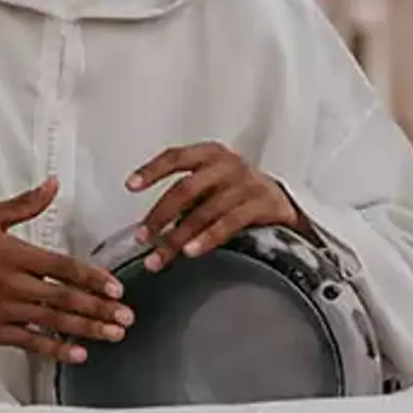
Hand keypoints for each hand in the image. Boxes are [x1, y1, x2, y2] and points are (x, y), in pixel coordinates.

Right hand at [0, 178, 133, 364]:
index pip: (62, 267)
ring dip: (86, 329)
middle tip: (126, 317)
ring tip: (113, 335)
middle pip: (64, 298)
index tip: (114, 288)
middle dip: (99, 308)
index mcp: (12, 253)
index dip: (92, 279)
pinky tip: (77, 354)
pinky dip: (54, 349)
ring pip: (52, 321)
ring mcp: (2, 310)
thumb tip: (52, 185)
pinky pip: (29, 342)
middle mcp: (10, 284)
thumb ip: (23, 204)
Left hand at [125, 142, 307, 269]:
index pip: (176, 157)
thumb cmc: (234, 195)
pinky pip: (230, 222)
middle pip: (186, 188)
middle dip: (160, 216)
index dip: (151, 170)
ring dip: (178, 237)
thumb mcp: (209, 186)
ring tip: (159, 257)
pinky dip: (208, 238)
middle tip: (142, 238)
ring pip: (205, 210)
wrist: (281, 203)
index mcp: (209, 155)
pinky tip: (191, 252)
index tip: (130, 186)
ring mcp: (248, 183)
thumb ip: (182, 198)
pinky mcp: (264, 204)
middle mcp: (228, 164)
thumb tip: (147, 228)